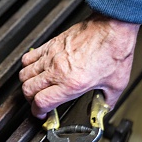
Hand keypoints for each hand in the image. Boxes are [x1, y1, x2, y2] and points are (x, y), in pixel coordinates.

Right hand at [19, 13, 139, 118]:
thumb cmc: (114, 50)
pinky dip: (27, 66)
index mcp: (72, 84)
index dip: (38, 112)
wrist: (112, 27)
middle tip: (39, 102)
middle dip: (31, 100)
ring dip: (28, 84)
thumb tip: (102, 110)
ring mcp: (52, 56)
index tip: (43, 114)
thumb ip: (107, 102)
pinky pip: (28, 58)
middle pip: (28, 90)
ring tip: (36, 87)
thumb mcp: (116, 85)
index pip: (41, 102)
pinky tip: (35, 69)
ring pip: (25, 74)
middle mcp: (58, 70)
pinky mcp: (51, 44)